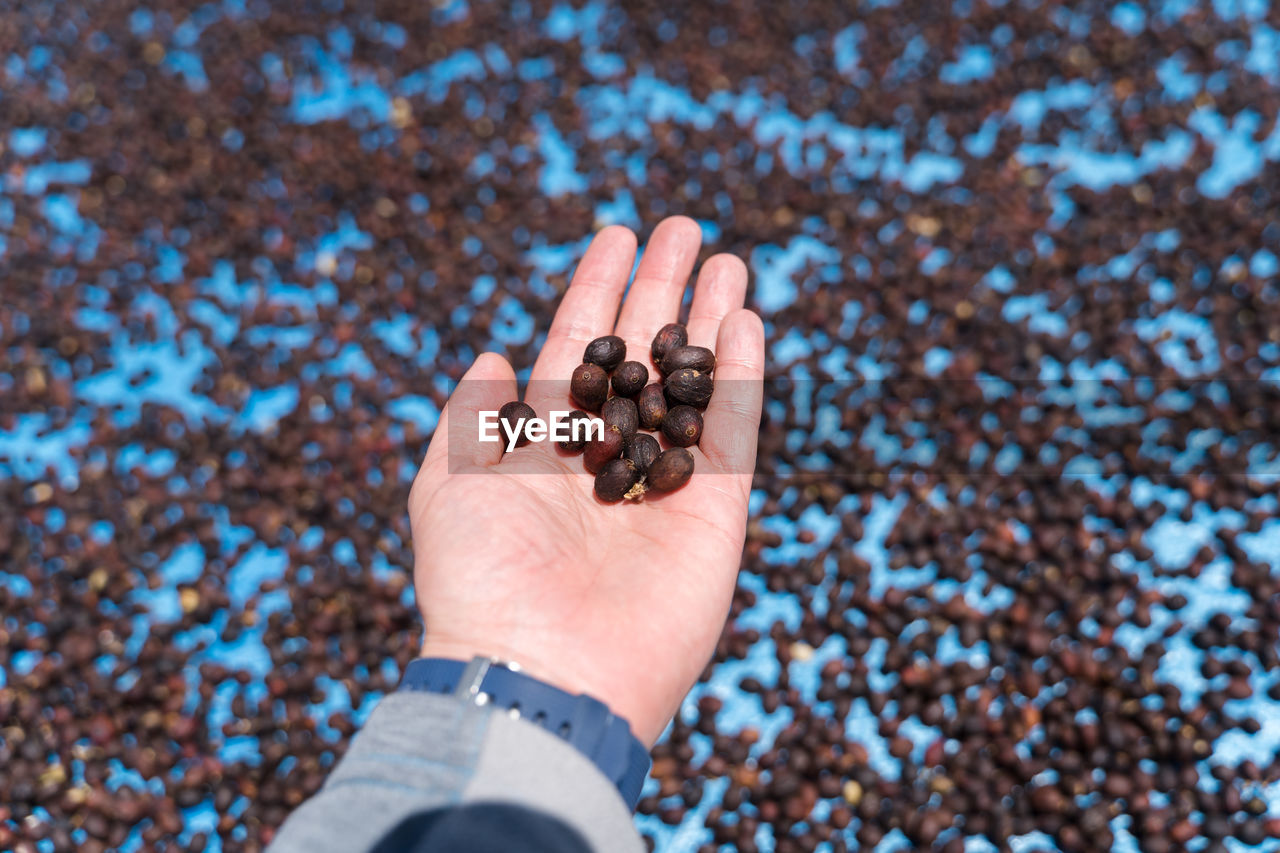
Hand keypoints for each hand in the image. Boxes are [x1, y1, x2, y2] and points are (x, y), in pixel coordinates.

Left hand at [407, 217, 763, 744]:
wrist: (541, 670)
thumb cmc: (479, 581)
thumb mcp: (447, 485)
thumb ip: (472, 416)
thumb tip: (490, 355)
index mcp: (544, 450)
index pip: (577, 349)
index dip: (597, 289)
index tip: (617, 234)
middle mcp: (606, 461)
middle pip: (641, 355)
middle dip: (661, 290)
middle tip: (684, 228)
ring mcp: (663, 487)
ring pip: (693, 385)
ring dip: (709, 321)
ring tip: (727, 261)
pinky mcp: (714, 516)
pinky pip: (733, 434)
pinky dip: (742, 378)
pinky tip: (746, 322)